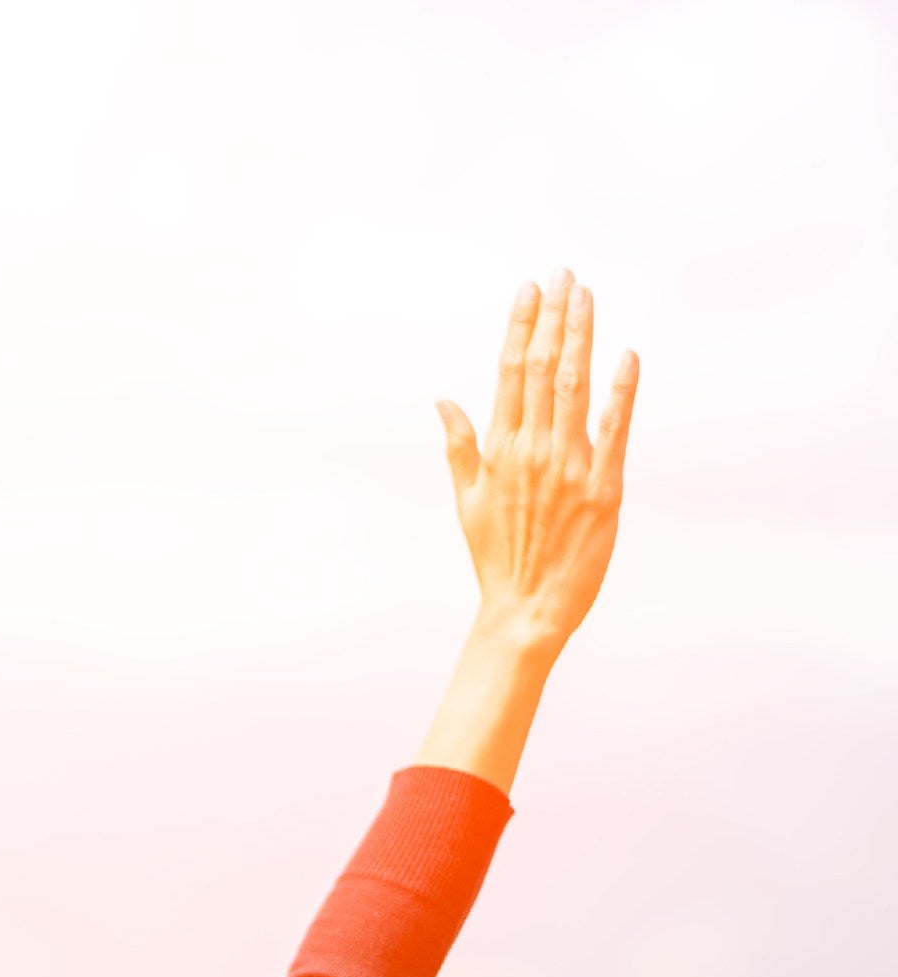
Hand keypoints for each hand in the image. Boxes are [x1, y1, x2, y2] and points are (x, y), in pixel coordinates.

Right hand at [436, 268, 638, 656]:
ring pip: (576, 387)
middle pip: (545, 370)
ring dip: (583, 337)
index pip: (509, 374)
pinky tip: (627, 355)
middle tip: (564, 273)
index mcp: (499, 453)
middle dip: (555, 317)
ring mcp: (570, 467)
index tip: (530, 290)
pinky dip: (622, 390)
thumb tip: (443, 400)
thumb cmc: (497, 559)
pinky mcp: (604, 487)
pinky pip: (615, 428)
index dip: (521, 327)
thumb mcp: (468, 503)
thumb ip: (459, 447)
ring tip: (586, 295)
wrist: (527, 610)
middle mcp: (533, 452)